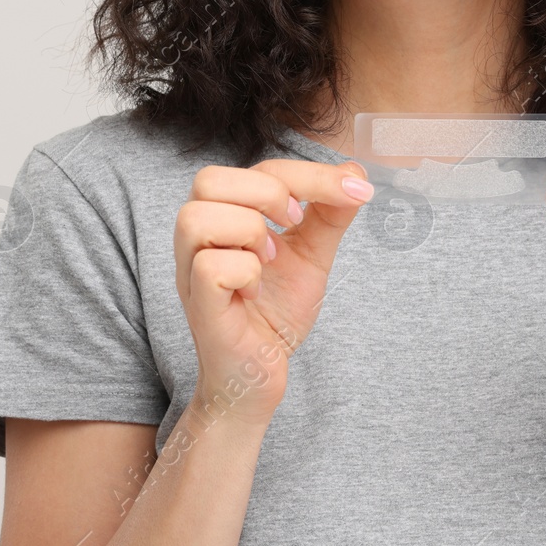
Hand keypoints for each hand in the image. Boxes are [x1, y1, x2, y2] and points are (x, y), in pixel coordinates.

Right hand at [176, 159, 372, 426]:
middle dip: (267, 192)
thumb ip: (329, 214)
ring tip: (270, 258)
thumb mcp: (311, 255)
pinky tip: (254, 290)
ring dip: (248, 231)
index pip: (258, 168)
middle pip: (208, 179)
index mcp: (224, 217)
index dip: (310, 172)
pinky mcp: (199, 305)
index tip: (353, 189)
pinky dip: (244, 271)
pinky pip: (210, 267)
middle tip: (295, 224)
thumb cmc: (275, 315)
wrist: (261, 376)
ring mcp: (191, 272)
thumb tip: (354, 172)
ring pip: (197, 217)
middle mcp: (198, 239)